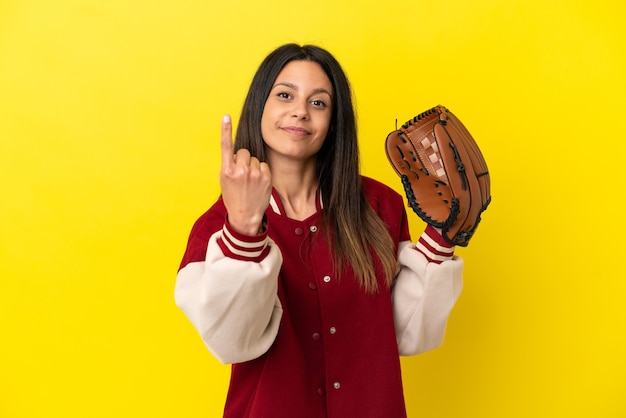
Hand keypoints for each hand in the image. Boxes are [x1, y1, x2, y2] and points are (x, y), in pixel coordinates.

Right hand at [219, 115, 271, 234]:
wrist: (245, 216)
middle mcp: (241, 170)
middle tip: (241, 176)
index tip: (225, 116)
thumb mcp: (225, 181)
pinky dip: (261, 172)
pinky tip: (258, 183)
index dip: (225, 130)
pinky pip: (264, 165)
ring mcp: (254, 174)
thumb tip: (238, 152)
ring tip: (249, 182)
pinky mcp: (266, 177)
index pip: (226, 146)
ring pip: (254, 159)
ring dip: (252, 167)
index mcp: (227, 171)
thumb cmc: (233, 197)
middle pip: (244, 152)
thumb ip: (230, 165)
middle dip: (243, 160)